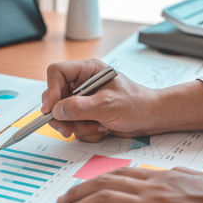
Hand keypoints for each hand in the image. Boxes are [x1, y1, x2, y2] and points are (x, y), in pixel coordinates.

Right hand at [42, 59, 202, 141]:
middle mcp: (82, 84)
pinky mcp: (86, 115)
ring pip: (64, 116)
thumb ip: (79, 108)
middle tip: (67, 130)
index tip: (51, 109)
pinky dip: (88, 132)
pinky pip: (75, 126)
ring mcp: (83, 100)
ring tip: (101, 125)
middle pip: (55, 97)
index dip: (50, 90)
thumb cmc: (136, 104)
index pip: (57, 73)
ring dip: (80, 126)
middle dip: (62, 116)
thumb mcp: (107, 105)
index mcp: (87, 70)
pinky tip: (104, 128)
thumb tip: (56, 111)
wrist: (151, 118)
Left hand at [56, 167, 202, 202]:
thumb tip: (162, 177)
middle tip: (62, 200)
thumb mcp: (195, 179)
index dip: (96, 181)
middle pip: (104, 183)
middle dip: (78, 191)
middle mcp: (150, 188)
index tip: (83, 186)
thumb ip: (173, 178)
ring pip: (103, 201)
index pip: (118, 174)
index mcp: (159, 177)